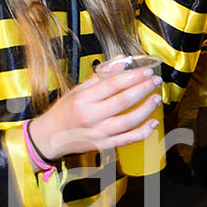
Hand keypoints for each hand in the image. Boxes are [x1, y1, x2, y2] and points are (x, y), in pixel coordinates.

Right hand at [28, 67, 161, 159]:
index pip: (113, 85)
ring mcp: (98, 133)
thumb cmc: (64, 111)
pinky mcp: (103, 145)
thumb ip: (100, 75)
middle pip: (123, 101)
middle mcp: (91, 117)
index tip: (146, 71)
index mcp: (84, 99)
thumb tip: (121, 61)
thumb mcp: (77, 90)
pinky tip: (153, 123)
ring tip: (156, 98)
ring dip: (146, 109)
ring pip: (128, 121)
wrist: (50, 137)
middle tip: (155, 81)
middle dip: (143, 89)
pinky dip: (142, 132)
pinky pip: (127, 140)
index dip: (133, 77)